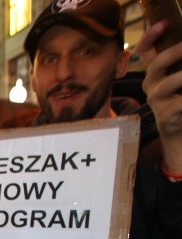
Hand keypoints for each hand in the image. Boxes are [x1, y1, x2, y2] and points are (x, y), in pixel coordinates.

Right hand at [137, 21, 181, 171]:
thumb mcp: (174, 78)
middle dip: (173, 53)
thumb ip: (173, 63)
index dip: (150, 36)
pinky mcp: (167, 114)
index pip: (144, 51)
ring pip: (170, 83)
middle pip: (156, 65)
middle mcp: (151, 84)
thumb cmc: (177, 98)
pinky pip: (181, 101)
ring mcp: (157, 99)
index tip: (163, 24)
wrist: (176, 130)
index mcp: (154, 72)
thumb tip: (181, 47)